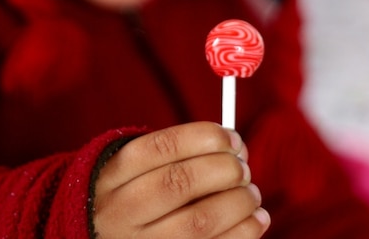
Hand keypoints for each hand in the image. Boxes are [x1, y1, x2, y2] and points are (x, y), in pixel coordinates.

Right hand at [93, 122, 269, 237]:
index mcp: (113, 176)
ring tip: (251, 194)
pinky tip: (254, 219)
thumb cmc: (136, 198)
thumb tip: (236, 147)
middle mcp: (120, 212)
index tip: (232, 139)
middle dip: (224, 170)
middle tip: (243, 168)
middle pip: (180, 182)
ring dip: (238, 203)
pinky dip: (243, 232)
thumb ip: (179, 154)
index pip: (162, 146)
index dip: (205, 138)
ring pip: (199, 222)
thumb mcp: (137, 170)